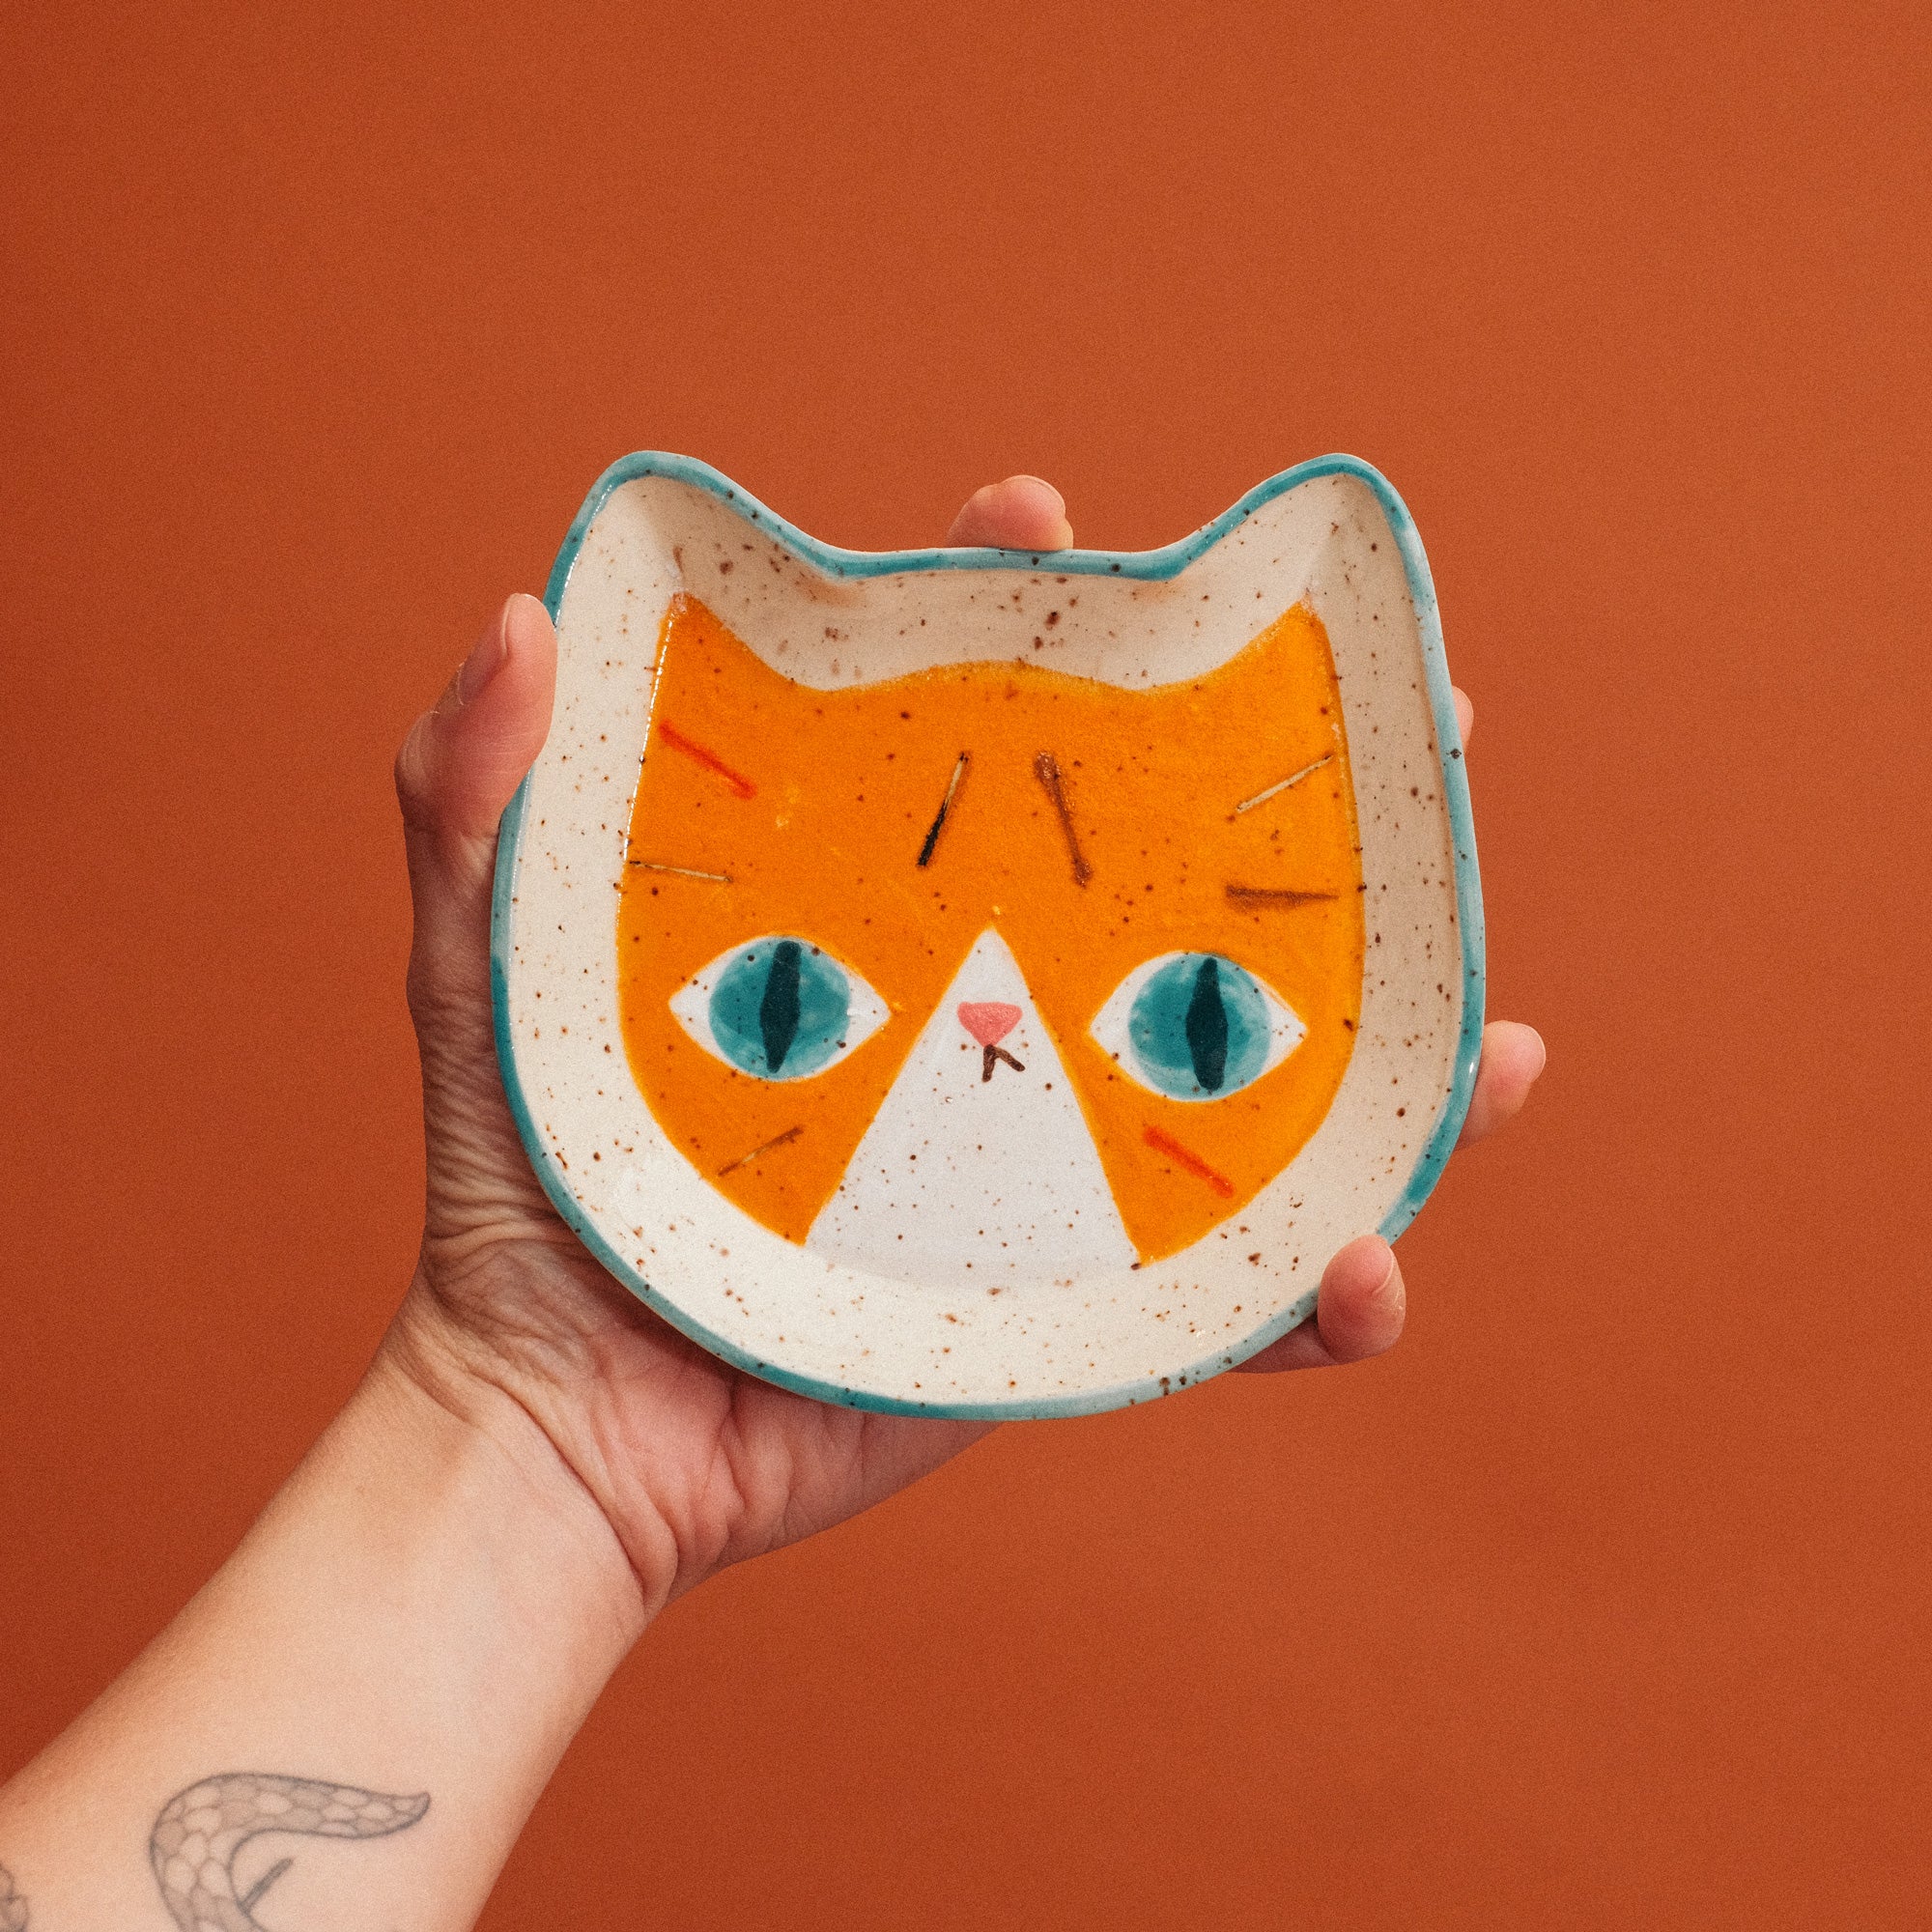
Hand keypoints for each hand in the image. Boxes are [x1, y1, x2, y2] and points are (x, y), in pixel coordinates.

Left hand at [384, 475, 1543, 1617]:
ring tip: (1485, 1027)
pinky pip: (1224, 1303)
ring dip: (1389, 1052)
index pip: (969, 727)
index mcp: (876, 912)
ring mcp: (1045, 1157)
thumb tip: (525, 618)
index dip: (1022, 609)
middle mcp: (986, 1010)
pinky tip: (1374, 1268)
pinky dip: (1316, 1293)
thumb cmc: (523, 1200)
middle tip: (1423, 724)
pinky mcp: (1071, 1302)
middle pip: (1169, 882)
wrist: (563, 1433)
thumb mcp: (482, 977)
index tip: (1042, 522)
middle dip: (1306, 803)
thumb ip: (466, 802)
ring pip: (1252, 1084)